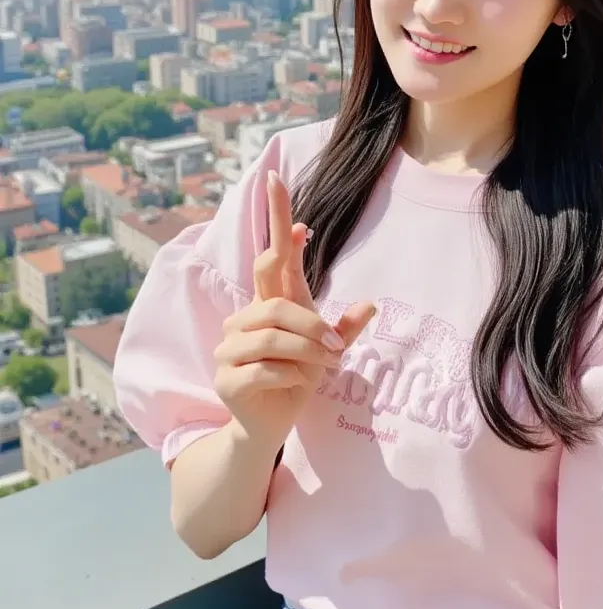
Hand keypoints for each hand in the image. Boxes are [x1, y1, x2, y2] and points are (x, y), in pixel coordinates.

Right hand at [213, 169, 375, 453]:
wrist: (268, 427)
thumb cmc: (295, 380)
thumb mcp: (325, 353)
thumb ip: (343, 329)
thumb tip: (371, 304)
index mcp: (268, 305)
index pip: (269, 255)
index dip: (274, 218)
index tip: (278, 181)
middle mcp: (243, 319)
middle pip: (276, 302)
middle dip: (311, 324)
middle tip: (336, 346)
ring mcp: (229, 348)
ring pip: (273, 336)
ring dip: (308, 352)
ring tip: (326, 366)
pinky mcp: (226, 378)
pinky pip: (267, 368)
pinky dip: (292, 377)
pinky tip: (295, 385)